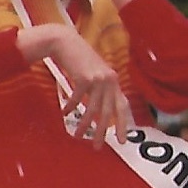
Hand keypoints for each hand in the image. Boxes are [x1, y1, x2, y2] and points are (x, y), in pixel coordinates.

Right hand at [17, 23, 130, 147]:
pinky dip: (71, 107)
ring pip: (92, 108)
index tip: (121, 140)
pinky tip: (65, 112)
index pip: (122, 106)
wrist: (65, 41)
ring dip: (84, 124)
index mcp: (114, 80)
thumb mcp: (95, 71)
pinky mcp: (84, 78)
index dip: (122, 124)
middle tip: (97, 146)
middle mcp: (109, 80)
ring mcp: (97, 78)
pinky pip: (77, 99)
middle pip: (108, 112)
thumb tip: (102, 110)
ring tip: (77, 135)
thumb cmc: (78, 57)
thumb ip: (101, 87)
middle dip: (102, 131)